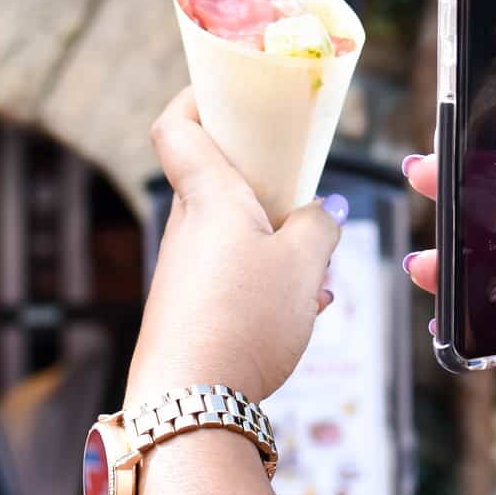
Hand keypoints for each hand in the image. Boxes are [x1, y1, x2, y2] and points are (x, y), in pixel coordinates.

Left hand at [126, 88, 344, 406]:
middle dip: (268, 186)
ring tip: (317, 275)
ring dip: (278, 245)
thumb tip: (318, 215)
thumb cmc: (244, 321)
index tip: (230, 91)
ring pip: (236, 236)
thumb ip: (318, 227)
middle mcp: (187, 229)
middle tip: (306, 199)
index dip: (198, 98)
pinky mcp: (190, 312)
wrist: (190, 403)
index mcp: (209, 196)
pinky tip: (302, 310)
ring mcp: (185, 272)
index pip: (177, 125)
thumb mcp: (303, 264)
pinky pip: (234, 278)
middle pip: (220, 182)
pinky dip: (269, 283)